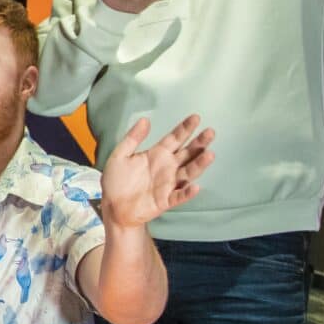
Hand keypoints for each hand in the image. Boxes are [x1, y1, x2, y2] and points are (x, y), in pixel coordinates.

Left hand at [100, 114, 215, 227]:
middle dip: (199, 143)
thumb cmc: (116, 181)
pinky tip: (195, 187)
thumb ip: (132, 138)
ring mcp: (168, 184)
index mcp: (157, 154)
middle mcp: (167, 167)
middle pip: (187, 153)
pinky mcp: (166, 200)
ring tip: (210, 154)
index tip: (196, 117)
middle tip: (210, 132)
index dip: (185, 128)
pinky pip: (179, 196)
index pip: (175, 138)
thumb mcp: (120, 156)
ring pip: (189, 172)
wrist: (113, 206)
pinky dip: (187, 192)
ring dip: (199, 164)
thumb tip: (145, 119)